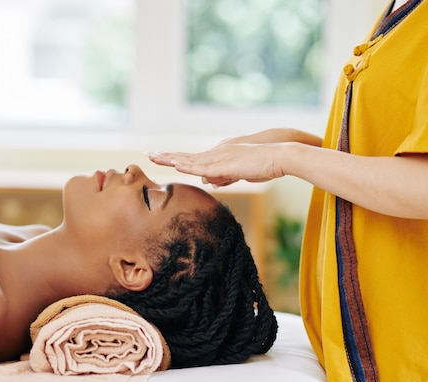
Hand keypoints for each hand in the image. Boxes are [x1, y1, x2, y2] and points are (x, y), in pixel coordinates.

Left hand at [147, 142, 286, 186]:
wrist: (279, 155)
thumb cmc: (263, 165)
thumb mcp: (239, 173)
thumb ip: (224, 177)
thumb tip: (208, 182)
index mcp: (218, 156)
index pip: (192, 159)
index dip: (175, 159)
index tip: (160, 158)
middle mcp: (215, 153)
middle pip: (186, 156)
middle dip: (166, 156)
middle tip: (148, 154)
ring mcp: (219, 157)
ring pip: (190, 159)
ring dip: (171, 159)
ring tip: (154, 157)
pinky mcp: (225, 163)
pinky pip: (202, 166)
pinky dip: (188, 166)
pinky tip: (175, 165)